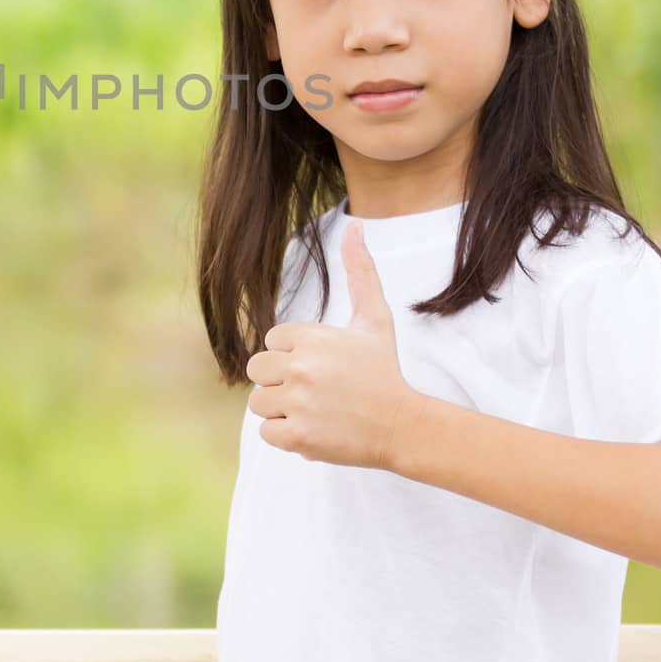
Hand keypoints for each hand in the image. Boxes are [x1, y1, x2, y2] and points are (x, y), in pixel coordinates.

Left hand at [246, 221, 423, 469]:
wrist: (403, 425)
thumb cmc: (383, 370)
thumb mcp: (375, 318)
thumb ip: (361, 271)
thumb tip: (356, 225)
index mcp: (311, 336)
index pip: (271, 342)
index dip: (294, 356)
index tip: (323, 366)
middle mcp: (301, 367)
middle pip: (257, 370)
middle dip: (280, 381)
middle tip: (315, 390)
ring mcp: (298, 402)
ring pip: (259, 403)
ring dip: (282, 410)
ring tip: (316, 410)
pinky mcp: (298, 436)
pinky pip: (267, 433)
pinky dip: (287, 436)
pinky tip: (315, 429)